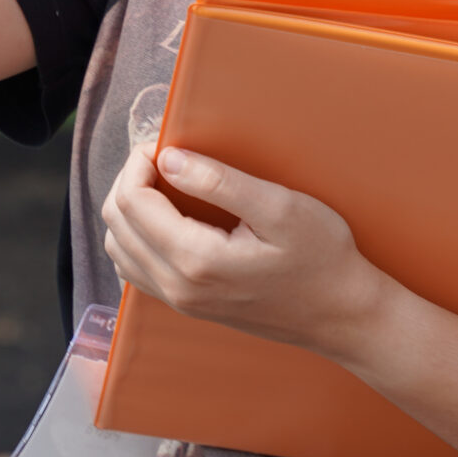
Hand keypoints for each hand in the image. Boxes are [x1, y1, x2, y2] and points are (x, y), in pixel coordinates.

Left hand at [99, 108, 391, 362]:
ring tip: (161, 180)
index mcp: (195, 260)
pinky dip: (136, 235)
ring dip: (129, 208)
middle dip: (130, 180)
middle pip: (117, 223)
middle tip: (160, 155)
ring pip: (119, 248)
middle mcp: (178, 287)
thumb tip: (169, 160)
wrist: (341, 314)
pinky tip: (165, 216)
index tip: (162, 142)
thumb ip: (220, 182)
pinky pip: (136, 268)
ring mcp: (180, 301)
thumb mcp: (280, 208)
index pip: (132, 202)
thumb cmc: (321, 257)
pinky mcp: (188, 305)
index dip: (138, 162)